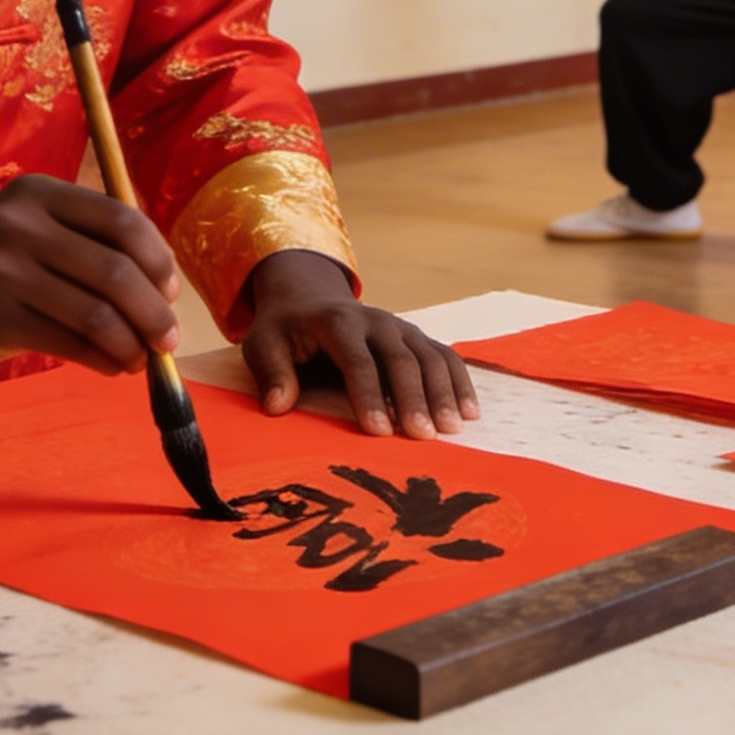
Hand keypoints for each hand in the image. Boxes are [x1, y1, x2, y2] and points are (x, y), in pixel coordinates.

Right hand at [0, 175, 182, 374]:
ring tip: (142, 358)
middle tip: (169, 338)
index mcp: (41, 194)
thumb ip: (85, 240)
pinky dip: (105, 360)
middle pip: (116, 271)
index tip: (171, 290)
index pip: (123, 221)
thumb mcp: (28, 222)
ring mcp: (6, 272)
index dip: (159, 260)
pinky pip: (71, 344)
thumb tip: (163, 288)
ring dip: (133, 344)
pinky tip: (113, 366)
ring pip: (97, 314)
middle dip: (155, 311)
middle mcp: (23, 226)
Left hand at [241, 249, 479, 439]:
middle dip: (413, 399)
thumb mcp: (263, 343)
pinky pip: (444, 355)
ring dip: (442, 392)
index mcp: (337, 322)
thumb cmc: (285, 330)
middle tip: (422, 437)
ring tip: (451, 429)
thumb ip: (271, 372)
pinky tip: (470, 412)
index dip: (369, 396)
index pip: (357, 361)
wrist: (308, 297)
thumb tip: (278, 406)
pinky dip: (459, 381)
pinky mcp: (414, 336)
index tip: (380, 433)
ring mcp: (399, 327)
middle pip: (400, 359)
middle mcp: (374, 320)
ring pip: (428, 356)